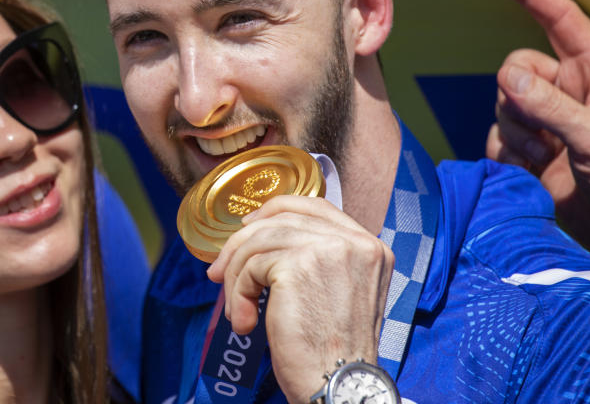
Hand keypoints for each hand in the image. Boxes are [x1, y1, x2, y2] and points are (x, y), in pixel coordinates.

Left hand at [207, 196, 394, 402]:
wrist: (337, 384)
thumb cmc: (331, 349)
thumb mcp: (336, 290)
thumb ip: (314, 257)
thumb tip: (256, 232)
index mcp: (369, 246)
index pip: (315, 205)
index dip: (276, 211)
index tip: (247, 227)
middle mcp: (355, 242)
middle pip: (281, 219)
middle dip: (242, 244)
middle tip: (220, 272)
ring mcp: (329, 249)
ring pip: (261, 241)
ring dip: (238, 275)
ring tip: (239, 309)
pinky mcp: (299, 265)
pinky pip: (252, 266)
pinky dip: (239, 293)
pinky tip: (246, 322)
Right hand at [485, 0, 589, 291]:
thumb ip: (551, 106)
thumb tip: (507, 78)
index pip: (560, 19)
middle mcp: (569, 89)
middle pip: (516, 67)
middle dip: (519, 99)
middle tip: (541, 132)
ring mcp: (546, 118)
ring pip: (502, 103)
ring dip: (517, 133)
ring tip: (545, 160)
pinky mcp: (527, 148)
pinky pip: (495, 135)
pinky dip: (507, 154)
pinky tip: (532, 173)